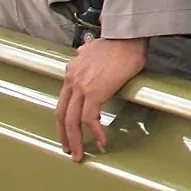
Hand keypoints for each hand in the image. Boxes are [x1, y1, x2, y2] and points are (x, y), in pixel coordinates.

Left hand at [56, 36, 147, 161]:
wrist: (128, 37)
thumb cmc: (119, 42)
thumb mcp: (95, 47)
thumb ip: (86, 52)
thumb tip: (83, 51)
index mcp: (72, 71)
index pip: (63, 101)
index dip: (65, 118)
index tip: (69, 130)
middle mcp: (72, 80)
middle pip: (62, 115)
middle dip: (64, 135)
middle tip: (69, 149)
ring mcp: (81, 87)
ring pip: (71, 121)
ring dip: (75, 140)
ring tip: (80, 154)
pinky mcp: (94, 93)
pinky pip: (90, 119)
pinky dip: (95, 133)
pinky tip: (101, 141)